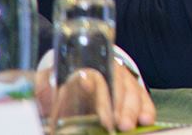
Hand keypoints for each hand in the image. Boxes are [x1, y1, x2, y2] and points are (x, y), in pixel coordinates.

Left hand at [35, 59, 156, 131]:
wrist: (77, 72)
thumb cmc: (63, 80)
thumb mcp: (49, 80)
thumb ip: (45, 89)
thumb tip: (46, 95)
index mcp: (87, 66)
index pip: (93, 72)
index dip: (94, 85)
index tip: (90, 91)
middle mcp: (108, 70)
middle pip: (116, 84)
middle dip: (118, 104)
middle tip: (118, 122)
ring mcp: (123, 79)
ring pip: (132, 90)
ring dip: (132, 109)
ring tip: (129, 125)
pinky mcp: (134, 89)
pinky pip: (143, 97)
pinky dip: (146, 108)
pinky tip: (146, 119)